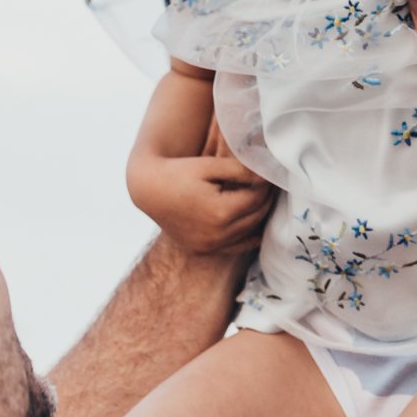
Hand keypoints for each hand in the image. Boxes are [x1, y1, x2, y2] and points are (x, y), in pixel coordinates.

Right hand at [126, 123, 273, 256]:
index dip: (265, 184)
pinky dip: (247, 235)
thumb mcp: (209, 166)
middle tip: (268, 184)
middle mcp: (217, 234)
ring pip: (248, 233)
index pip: (257, 198)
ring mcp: (209, 245)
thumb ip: (240, 171)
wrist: (149, 190)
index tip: (267, 173)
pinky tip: (252, 222)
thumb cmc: (179, 172)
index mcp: (220, 212)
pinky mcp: (203, 249)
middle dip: (265, 199)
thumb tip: (266, 176)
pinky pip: (235, 246)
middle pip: (256, 216)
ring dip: (257, 216)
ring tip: (259, 197)